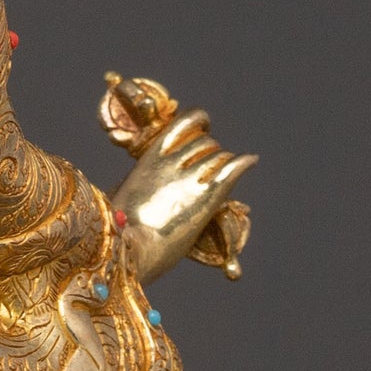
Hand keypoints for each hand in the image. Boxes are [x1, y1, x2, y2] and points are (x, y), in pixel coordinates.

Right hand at [104, 81, 255, 283]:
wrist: (130, 247)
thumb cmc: (119, 229)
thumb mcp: (122, 196)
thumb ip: (138, 183)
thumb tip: (138, 183)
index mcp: (150, 157)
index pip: (183, 124)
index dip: (197, 122)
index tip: (204, 126)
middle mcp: (173, 161)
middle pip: (205, 142)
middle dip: (209, 150)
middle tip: (210, 164)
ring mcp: (192, 178)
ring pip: (219, 155)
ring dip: (223, 162)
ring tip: (224, 171)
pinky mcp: (208, 197)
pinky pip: (232, 168)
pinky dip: (244, 162)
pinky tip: (250, 160)